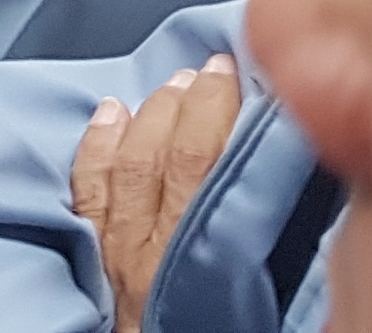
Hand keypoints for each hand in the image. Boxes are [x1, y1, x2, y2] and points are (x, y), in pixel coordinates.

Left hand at [70, 54, 243, 332]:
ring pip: (128, 165)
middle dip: (199, 104)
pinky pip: (85, 193)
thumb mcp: (252, 311)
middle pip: (174, 159)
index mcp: (198, 266)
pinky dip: (97, 146)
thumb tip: (286, 206)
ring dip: (154, 115)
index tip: (261, 83)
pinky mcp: (92, 266)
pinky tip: (109, 115)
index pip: (217, 175)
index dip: (235, 120)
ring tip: (178, 82)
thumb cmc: (208, 332)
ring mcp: (117, 256)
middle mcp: (153, 253)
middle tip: (220, 66)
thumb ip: (267, 261)